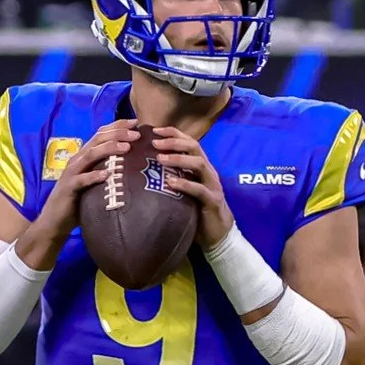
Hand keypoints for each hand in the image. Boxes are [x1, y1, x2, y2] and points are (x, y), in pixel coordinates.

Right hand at [23, 120, 139, 265]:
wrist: (56, 220)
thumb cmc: (80, 200)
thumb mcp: (96, 181)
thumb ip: (108, 169)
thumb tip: (134, 163)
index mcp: (85, 156)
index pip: (101, 134)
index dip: (117, 126)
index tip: (136, 123)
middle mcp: (78, 160)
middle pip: (98, 140)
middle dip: (118, 134)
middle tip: (136, 134)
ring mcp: (73, 173)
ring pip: (91, 155)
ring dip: (109, 149)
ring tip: (126, 147)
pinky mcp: (69, 188)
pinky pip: (82, 180)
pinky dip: (95, 175)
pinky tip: (107, 174)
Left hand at [151, 128, 234, 246]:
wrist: (217, 234)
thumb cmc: (197, 210)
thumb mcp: (184, 189)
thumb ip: (173, 176)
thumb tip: (146, 166)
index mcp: (201, 166)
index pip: (189, 142)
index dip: (173, 133)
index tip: (154, 130)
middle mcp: (208, 172)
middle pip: (194, 147)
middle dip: (174, 142)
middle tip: (155, 143)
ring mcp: (212, 185)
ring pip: (198, 164)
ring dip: (178, 159)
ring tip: (160, 159)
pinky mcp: (212, 201)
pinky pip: (199, 189)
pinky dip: (184, 184)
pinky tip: (170, 183)